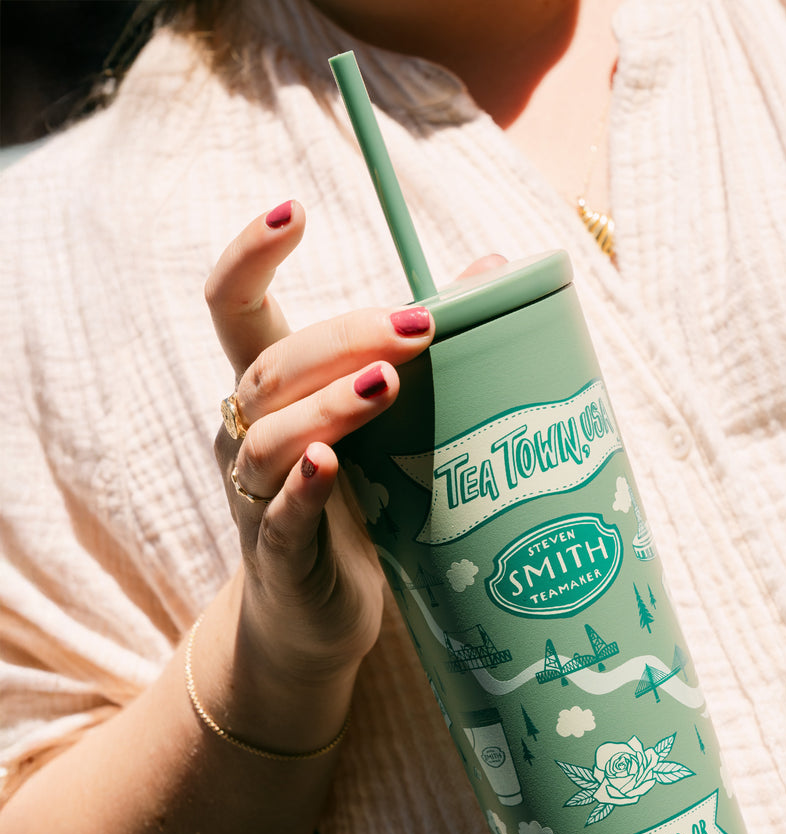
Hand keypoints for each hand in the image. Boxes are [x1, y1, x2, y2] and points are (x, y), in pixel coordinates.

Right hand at [206, 200, 437, 683]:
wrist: (317, 614)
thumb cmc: (356, 505)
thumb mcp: (384, 423)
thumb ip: (419, 352)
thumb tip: (495, 268)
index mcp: (272, 392)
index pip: (233, 308)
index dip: (248, 256)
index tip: (295, 210)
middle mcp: (250, 433)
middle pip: (270, 367)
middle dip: (340, 338)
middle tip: (415, 325)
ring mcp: (258, 495)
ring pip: (271, 436)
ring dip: (327, 404)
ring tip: (387, 383)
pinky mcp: (280, 553)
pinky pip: (281, 516)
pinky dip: (302, 489)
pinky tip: (326, 464)